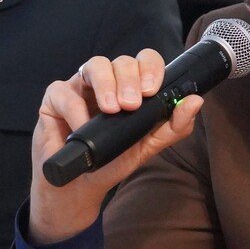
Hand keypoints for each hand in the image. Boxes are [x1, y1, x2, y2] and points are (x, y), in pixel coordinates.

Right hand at [28, 49, 203, 244]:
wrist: (80, 187)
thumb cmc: (113, 161)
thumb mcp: (148, 146)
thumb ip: (173, 126)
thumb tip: (195, 101)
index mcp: (131, 86)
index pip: (144, 61)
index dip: (150, 68)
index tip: (151, 91)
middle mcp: (107, 81)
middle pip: (121, 61)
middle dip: (129, 80)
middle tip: (131, 105)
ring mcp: (80, 87)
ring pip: (95, 65)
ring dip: (106, 85)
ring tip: (111, 110)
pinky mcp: (55, 98)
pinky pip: (64, 91)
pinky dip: (75, 109)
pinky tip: (83, 127)